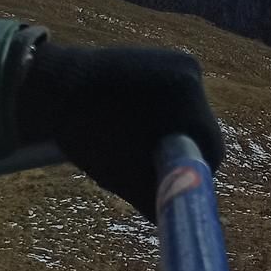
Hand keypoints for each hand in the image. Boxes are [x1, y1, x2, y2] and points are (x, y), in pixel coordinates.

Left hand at [16, 40, 223, 216]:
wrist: (60, 86)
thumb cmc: (91, 135)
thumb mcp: (126, 177)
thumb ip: (159, 197)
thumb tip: (179, 213)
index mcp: (188, 100)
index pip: (211, 149)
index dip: (193, 174)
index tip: (169, 182)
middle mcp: (193, 75)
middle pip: (202, 129)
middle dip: (181, 150)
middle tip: (152, 165)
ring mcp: (182, 62)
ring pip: (192, 113)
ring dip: (173, 130)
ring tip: (139, 141)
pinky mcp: (170, 57)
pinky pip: (180, 97)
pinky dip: (166, 112)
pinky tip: (138, 118)